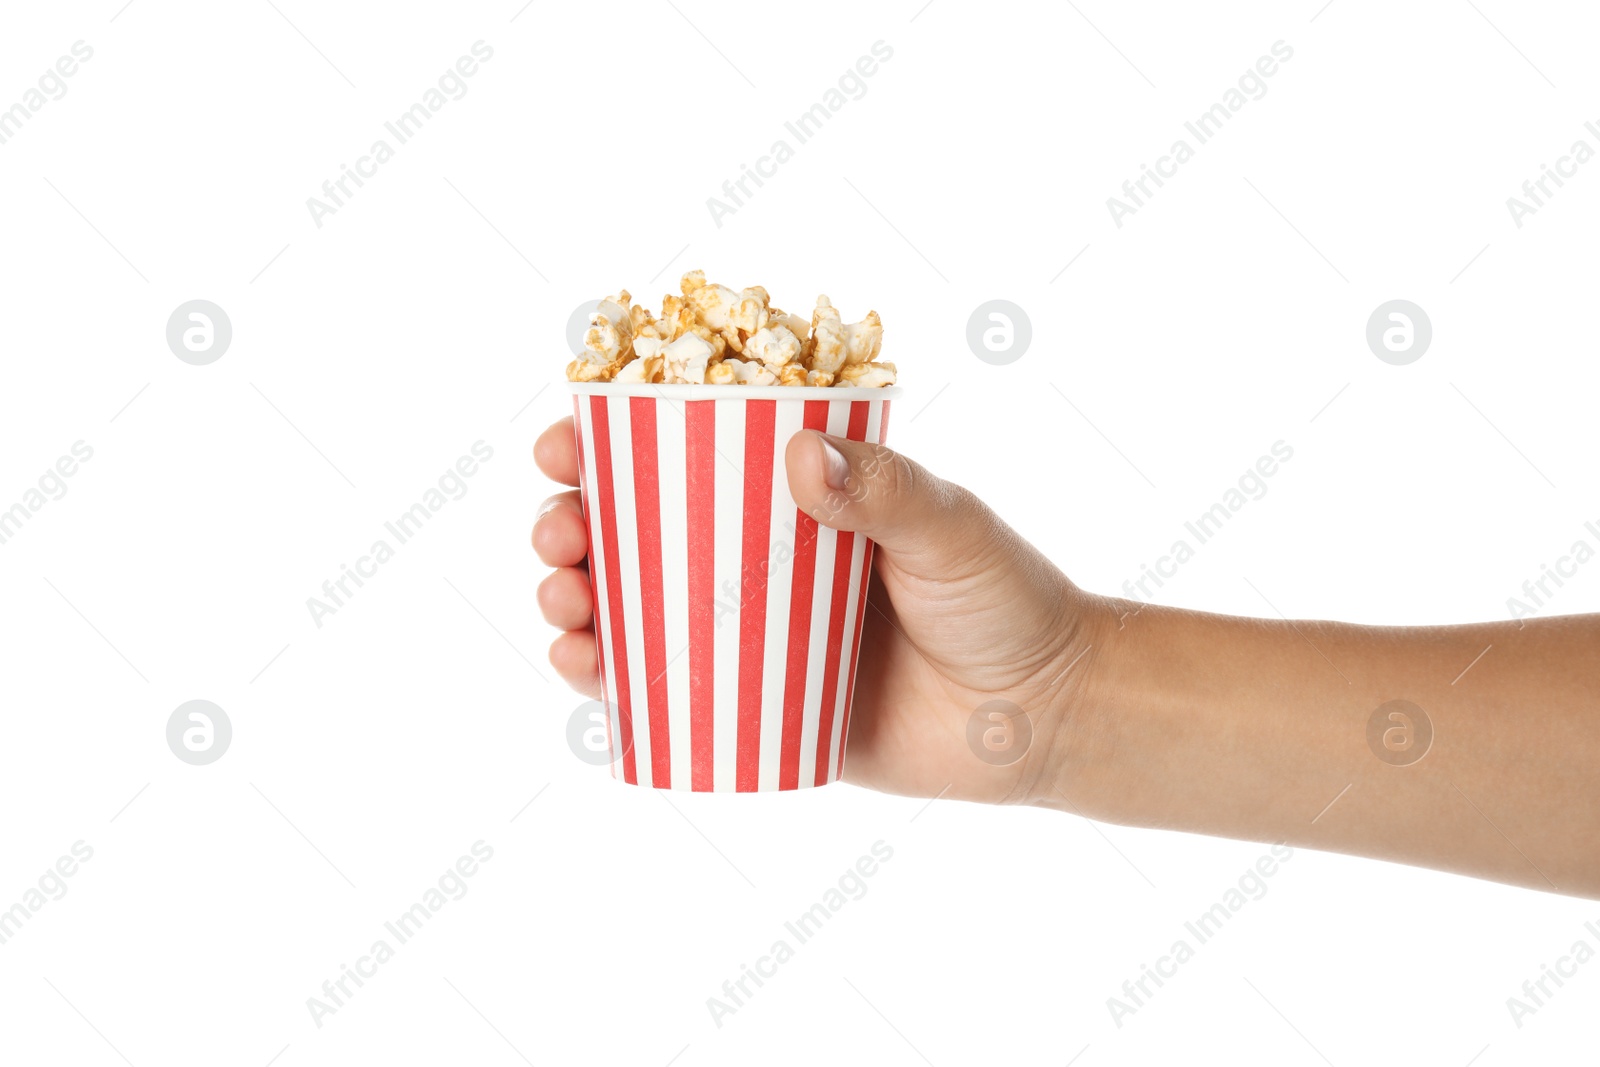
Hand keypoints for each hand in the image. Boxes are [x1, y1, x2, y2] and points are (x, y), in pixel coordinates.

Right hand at [530, 417, 1103, 804]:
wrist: (1044, 716)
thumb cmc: (1005, 601)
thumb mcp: (949, 529)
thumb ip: (885, 492)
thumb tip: (797, 454)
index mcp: (793, 499)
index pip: (683, 456)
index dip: (607, 445)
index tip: (568, 443)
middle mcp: (757, 562)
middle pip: (632, 532)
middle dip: (571, 525)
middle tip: (561, 532)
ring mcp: (750, 637)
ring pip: (631, 611)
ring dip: (573, 601)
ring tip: (566, 604)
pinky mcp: (755, 710)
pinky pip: (664, 694)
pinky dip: (610, 682)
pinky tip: (587, 670)